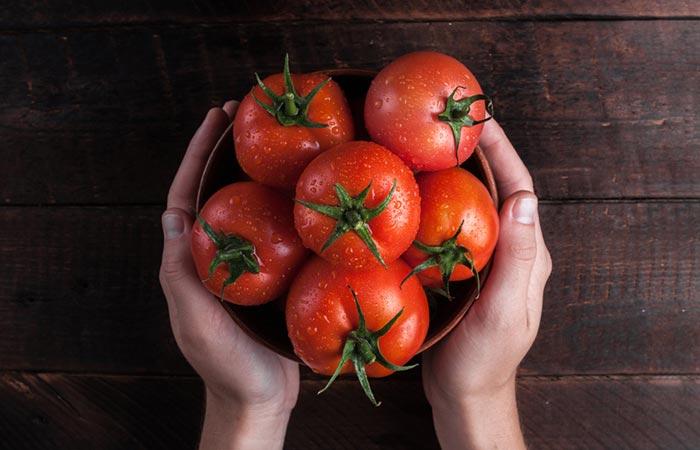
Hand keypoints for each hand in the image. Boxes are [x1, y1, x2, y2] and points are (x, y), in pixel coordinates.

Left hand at [159, 102, 297, 449]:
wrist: (260, 398)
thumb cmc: (226, 364)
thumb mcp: (196, 319)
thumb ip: (180, 272)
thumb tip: (172, 215)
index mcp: (190, 261)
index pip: (186, 196)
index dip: (197, 156)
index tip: (215, 120)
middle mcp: (214, 256)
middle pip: (217, 192)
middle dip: (226, 153)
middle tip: (246, 115)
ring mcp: (243, 265)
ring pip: (247, 209)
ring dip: (256, 173)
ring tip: (277, 141)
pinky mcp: (271, 277)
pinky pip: (275, 233)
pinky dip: (284, 206)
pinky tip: (304, 192)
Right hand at [422, 119, 551, 448]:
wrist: (465, 390)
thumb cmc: (484, 358)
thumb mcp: (503, 310)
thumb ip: (516, 258)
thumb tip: (524, 199)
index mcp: (528, 254)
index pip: (519, 189)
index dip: (503, 151)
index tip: (481, 117)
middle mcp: (511, 249)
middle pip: (498, 188)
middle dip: (479, 151)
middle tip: (450, 119)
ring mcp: (487, 258)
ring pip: (475, 202)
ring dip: (458, 171)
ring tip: (430, 143)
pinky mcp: (463, 268)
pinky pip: (454, 223)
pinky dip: (440, 200)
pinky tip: (417, 190)